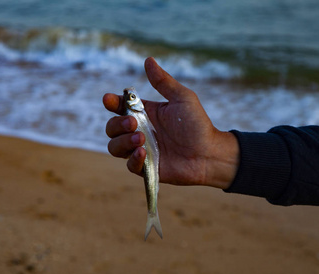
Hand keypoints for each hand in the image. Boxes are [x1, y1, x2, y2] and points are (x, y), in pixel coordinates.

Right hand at [103, 57, 238, 188]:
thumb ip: (163, 82)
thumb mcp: (182, 98)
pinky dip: (132, 159)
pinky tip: (143, 153)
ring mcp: (141, 150)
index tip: (108, 100)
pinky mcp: (146, 168)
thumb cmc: (197, 124)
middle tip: (134, 123)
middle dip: (117, 124)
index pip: (119, 107)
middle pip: (111, 127)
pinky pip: (129, 165)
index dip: (111, 103)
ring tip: (142, 139)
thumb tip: (148, 60)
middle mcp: (139, 131)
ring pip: (114, 147)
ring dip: (123, 141)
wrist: (209, 153)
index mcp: (145, 113)